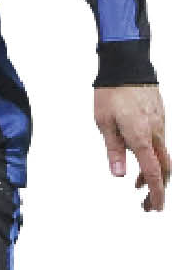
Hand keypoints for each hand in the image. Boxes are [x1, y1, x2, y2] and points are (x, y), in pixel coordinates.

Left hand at [94, 85, 169, 210]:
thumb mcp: (104, 123)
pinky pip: (160, 142)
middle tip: (147, 205)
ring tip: (139, 186)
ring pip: (163, 155)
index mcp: (141, 136)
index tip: (154, 207)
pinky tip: (141, 159)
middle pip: (164, 168)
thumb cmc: (112, 91)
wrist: (127, 62)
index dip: (155, 192)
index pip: (153, 172)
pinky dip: (153, 157)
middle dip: (158, 189)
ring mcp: (160, 123)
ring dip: (154, 173)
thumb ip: (114, 150)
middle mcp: (155, 132)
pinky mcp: (159, 116)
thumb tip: (118, 174)